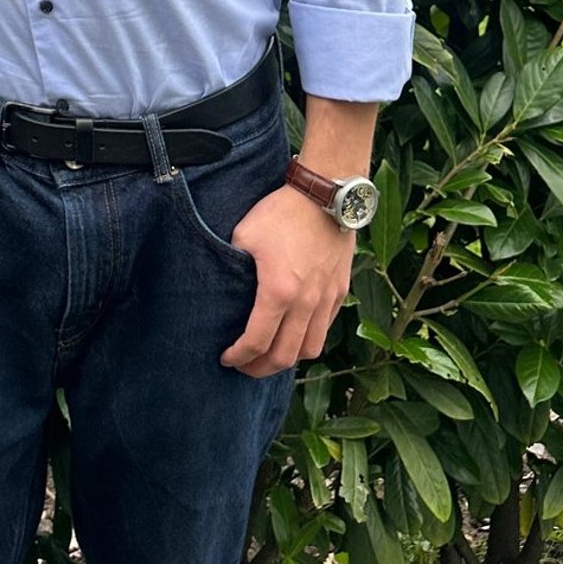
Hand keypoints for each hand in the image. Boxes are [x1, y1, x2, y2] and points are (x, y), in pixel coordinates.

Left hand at [219, 182, 356, 377]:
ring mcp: (326, 299)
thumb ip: (233, 267)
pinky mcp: (340, 291)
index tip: (226, 357)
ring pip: (310, 350)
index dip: (238, 357)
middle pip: (284, 357)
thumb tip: (222, 286)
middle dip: (260, 368)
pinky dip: (308, 340)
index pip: (256, 342)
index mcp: (278, 292)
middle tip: (244, 366)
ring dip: (288, 360)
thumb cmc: (280, 212)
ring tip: (270, 355)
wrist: (324, 195)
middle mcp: (305, 303)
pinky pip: (325, 329)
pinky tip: (294, 333)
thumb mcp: (243, 236)